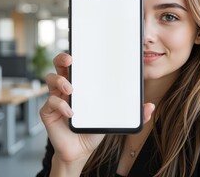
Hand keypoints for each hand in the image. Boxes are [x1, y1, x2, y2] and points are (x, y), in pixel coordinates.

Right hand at [39, 53, 154, 163]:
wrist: (80, 150)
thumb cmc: (94, 129)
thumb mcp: (114, 118)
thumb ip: (132, 114)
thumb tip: (151, 107)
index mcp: (81, 85)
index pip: (77, 64)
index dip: (76, 54)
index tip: (82, 49)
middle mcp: (66, 88)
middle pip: (59, 65)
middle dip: (62, 58)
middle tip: (70, 60)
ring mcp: (56, 99)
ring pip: (50, 79)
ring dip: (60, 81)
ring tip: (71, 90)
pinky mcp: (49, 112)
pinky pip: (50, 102)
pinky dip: (60, 105)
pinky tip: (71, 113)